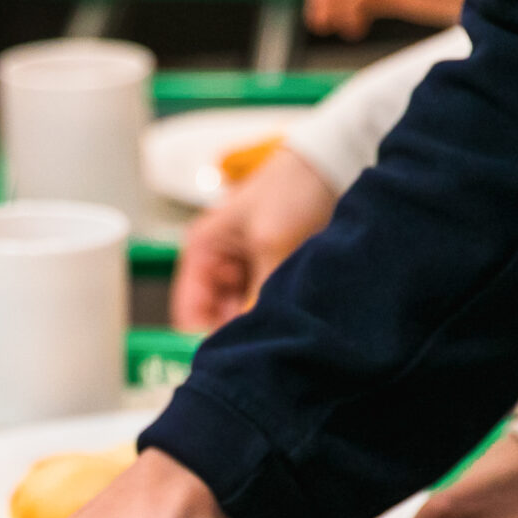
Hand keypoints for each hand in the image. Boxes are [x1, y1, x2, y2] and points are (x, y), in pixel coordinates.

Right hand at [173, 146, 338, 330]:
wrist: (330, 166)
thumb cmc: (291, 190)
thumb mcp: (271, 244)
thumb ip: (257, 295)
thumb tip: (252, 341)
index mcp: (201, 250)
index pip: (188, 310)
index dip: (207, 334)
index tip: (235, 351)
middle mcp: (216, 263)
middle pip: (214, 316)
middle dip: (237, 328)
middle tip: (266, 336)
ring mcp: (241, 268)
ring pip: (240, 313)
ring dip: (258, 319)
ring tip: (282, 320)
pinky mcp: (267, 271)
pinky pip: (261, 303)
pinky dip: (272, 310)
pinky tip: (290, 310)